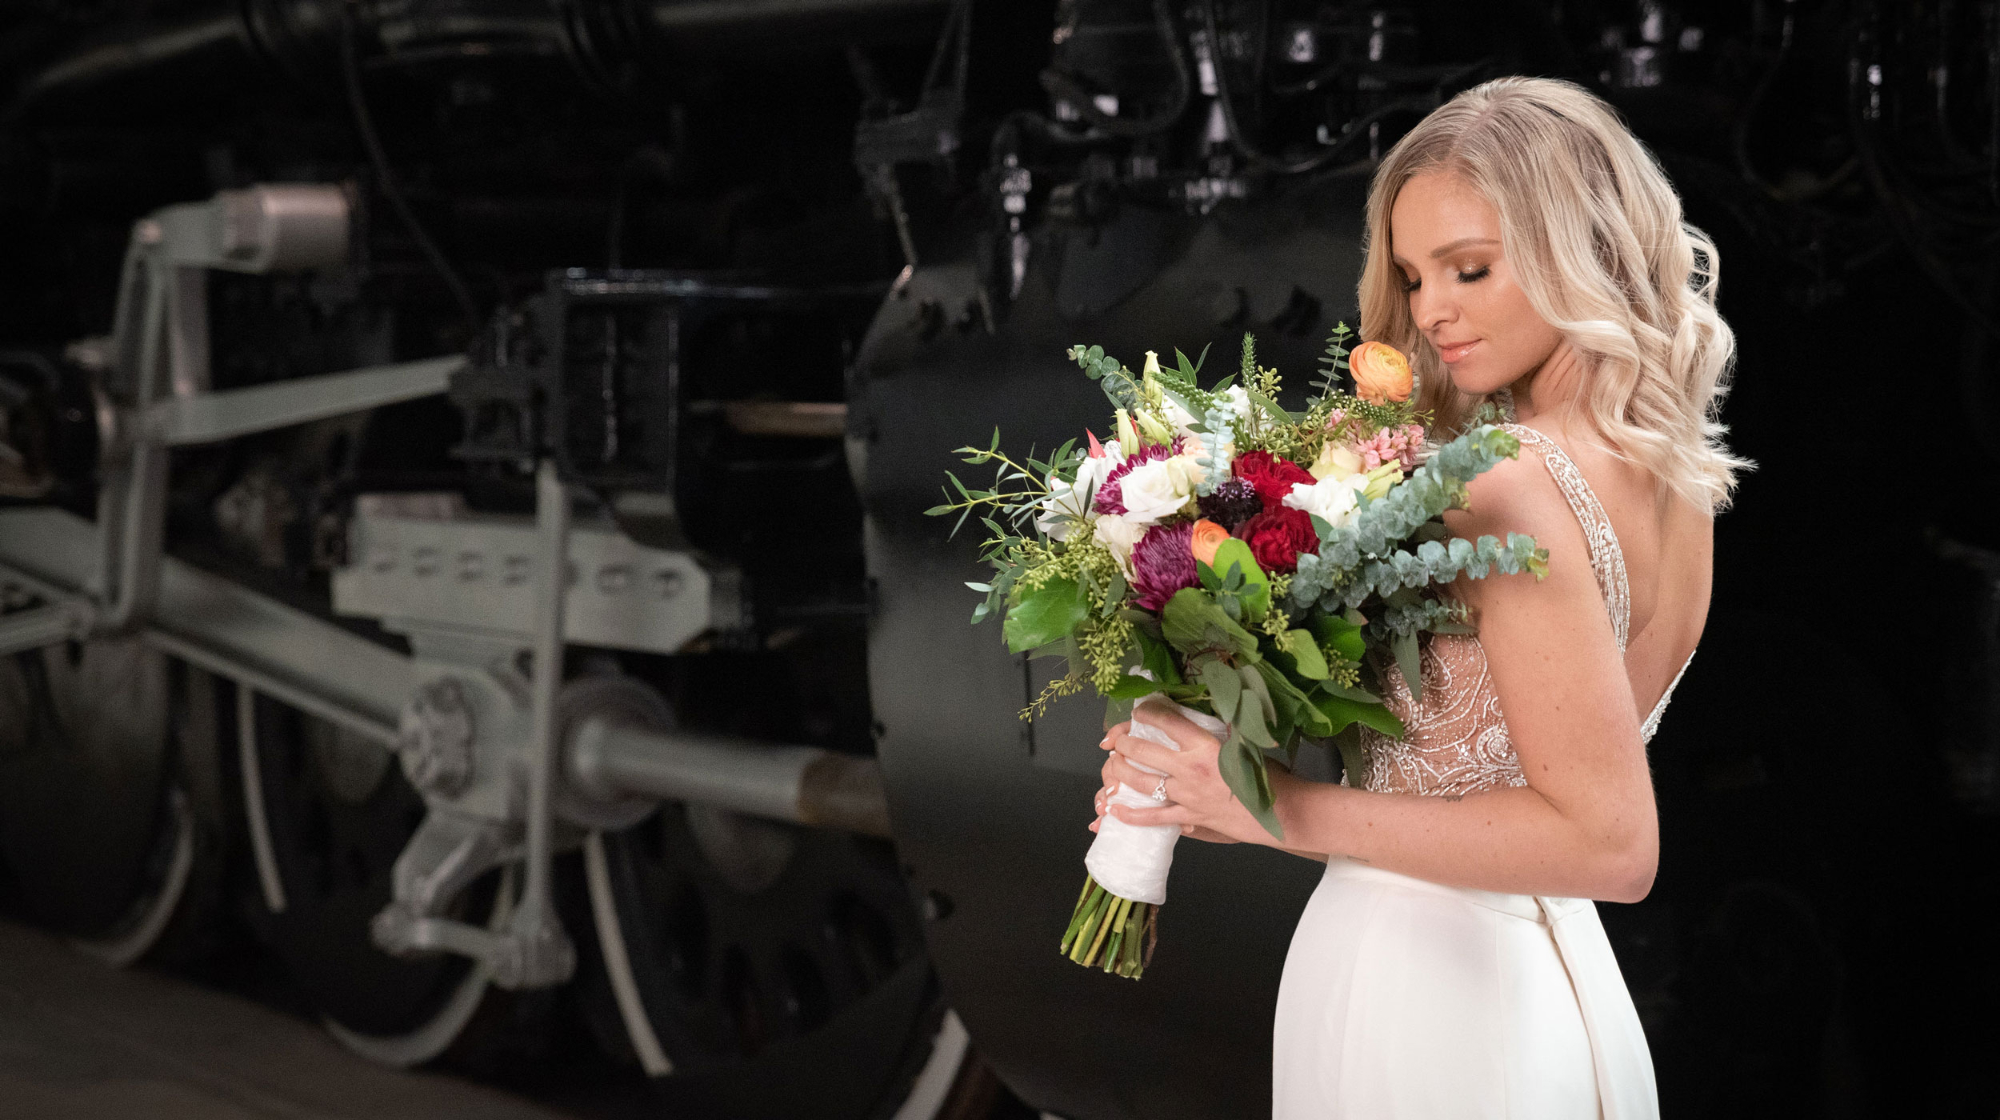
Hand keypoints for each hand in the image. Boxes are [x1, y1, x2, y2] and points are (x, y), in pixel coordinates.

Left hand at [1087, 699, 1285, 847]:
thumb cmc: (1266, 775)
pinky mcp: (1188, 817)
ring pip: (1142, 782)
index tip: (1139, 710)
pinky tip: (1114, 809)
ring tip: (1112, 762)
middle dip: (1124, 742)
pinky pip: (1154, 817)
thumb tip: (1211, 703)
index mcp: (1204, 744)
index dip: (1147, 712)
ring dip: (1121, 771)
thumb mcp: (1244, 742)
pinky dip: (1131, 815)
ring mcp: (1186, 795)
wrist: (1279, 812)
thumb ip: (1223, 726)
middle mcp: (1190, 768)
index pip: (1166, 721)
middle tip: (1116, 738)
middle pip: (1144, 751)